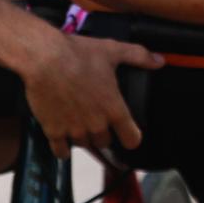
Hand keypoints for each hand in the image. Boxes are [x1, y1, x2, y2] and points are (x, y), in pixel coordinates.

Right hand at [18, 26, 162, 156]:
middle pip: (105, 142)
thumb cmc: (79, 54)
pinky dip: (63, 149)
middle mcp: (96, 124)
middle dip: (104, 134)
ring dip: (84, 138)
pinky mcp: (53, 131)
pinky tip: (63, 144)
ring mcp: (74, 129)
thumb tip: (159, 61)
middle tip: (99, 122)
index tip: (129, 136)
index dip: (132, 138)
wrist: (44, 59)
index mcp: (114, 108)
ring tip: (81, 127)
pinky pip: (61, 151)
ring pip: (84, 145)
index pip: (131, 138)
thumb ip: (139, 57)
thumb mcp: (113, 51)